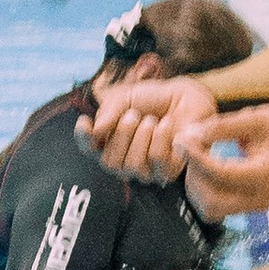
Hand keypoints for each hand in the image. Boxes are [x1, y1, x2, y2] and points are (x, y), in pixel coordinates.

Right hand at [84, 72, 215, 180]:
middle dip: (121, 134)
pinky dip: (160, 139)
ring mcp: (144, 170)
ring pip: (132, 165)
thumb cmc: (154, 99)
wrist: (185, 98)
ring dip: (142, 137)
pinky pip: (157, 161)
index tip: (84, 122)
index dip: (83, 139)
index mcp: (109, 141)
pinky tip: (165, 125)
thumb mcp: (127, 97)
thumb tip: (96, 129)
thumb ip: (110, 112)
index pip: (88, 148)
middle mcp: (123, 160)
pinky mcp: (166, 172)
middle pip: (109, 162)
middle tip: (133, 114)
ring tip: (151, 120)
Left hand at [185, 104, 268, 218]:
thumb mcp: (256, 119)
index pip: (220, 173)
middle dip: (194, 174)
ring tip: (199, 158)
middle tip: (192, 149)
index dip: (195, 157)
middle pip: (211, 200)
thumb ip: (222, 127)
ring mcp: (254, 206)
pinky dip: (205, 191)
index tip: (181, 140)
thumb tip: (190, 134)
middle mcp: (260, 197)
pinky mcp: (248, 206)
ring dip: (197, 185)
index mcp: (264, 175)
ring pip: (210, 208)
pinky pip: (217, 207)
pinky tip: (206, 169)